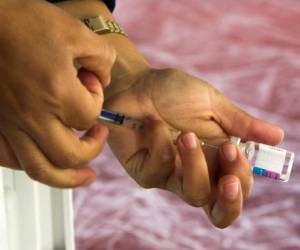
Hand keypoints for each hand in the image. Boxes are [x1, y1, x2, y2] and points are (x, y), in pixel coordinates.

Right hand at [0, 0, 115, 186]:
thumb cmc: (21, 22)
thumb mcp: (74, 31)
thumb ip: (101, 58)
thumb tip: (104, 79)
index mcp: (56, 92)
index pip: (91, 115)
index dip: (98, 100)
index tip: (91, 85)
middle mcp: (32, 116)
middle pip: (71, 155)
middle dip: (93, 149)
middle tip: (99, 137)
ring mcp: (9, 125)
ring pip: (41, 170)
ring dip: (67, 178)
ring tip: (83, 177)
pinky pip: (12, 160)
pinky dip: (32, 165)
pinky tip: (43, 159)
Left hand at [99, 68, 282, 226]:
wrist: (136, 85)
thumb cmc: (173, 93)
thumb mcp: (211, 104)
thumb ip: (240, 124)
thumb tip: (278, 137)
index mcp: (215, 158)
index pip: (237, 186)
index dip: (242, 179)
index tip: (236, 151)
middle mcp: (195, 172)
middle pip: (218, 209)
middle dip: (229, 198)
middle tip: (229, 179)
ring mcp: (169, 176)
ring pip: (193, 194)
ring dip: (195, 163)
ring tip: (185, 134)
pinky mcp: (145, 173)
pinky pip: (159, 170)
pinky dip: (160, 142)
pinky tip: (152, 123)